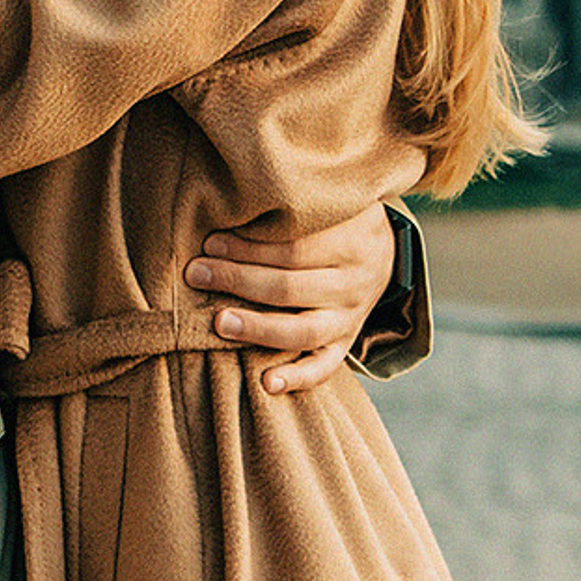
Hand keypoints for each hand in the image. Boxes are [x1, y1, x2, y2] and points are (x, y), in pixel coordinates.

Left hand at [184, 201, 398, 395]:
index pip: (293, 248)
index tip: (209, 242)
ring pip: (303, 330)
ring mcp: (350, 317)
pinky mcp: (345, 342)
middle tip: (196, 273)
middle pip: (290, 286)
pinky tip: (266, 383)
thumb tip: (230, 197)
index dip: (248, 246)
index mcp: (350, 242)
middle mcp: (353, 283)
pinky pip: (325, 367)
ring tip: (219, 322)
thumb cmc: (335, 218)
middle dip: (238, 280)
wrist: (384, 250)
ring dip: (258, 328)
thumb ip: (293, 203)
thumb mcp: (328, 201)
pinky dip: (298, 378)